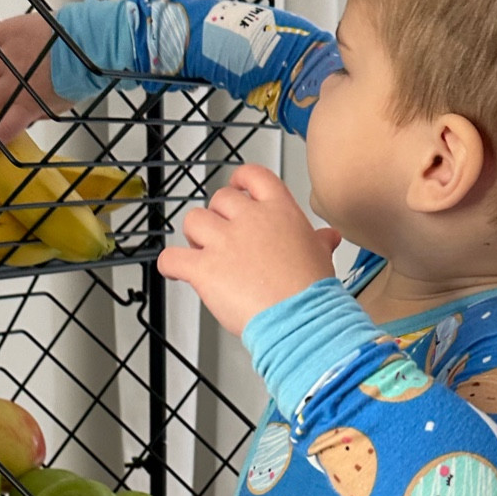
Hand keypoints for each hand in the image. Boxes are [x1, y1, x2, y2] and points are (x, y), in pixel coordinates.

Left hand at [157, 165, 340, 333]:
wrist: (299, 318)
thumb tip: (327, 237)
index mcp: (278, 211)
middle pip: (220, 199)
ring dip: (195, 236)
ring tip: (203, 253)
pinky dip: (169, 264)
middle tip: (223, 237)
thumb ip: (318, 241)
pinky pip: (171, 258)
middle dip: (218, 216)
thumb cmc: (311, 292)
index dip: (240, 181)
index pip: (253, 176)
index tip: (236, 189)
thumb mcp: (321, 257)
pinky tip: (176, 271)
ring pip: (193, 221)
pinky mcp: (204, 268)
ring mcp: (223, 242)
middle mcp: (248, 219)